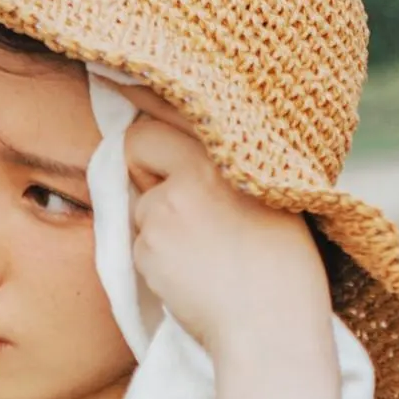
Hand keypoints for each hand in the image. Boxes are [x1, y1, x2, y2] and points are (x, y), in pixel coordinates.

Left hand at [110, 84, 335, 362]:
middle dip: (143, 166)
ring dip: (156, 223)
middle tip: (176, 203)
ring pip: (139, 200)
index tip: (113, 72)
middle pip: (138, 140)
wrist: (272, 326)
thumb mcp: (274, 199)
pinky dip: (154, 258)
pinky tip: (191, 277)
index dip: (143, 93)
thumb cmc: (285, 272)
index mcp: (239, 152)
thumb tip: (183, 157)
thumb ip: (230, 171)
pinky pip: (136, 241)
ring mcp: (170, 202)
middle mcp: (201, 167)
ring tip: (202, 255)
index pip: (176, 105)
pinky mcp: (149, 239)